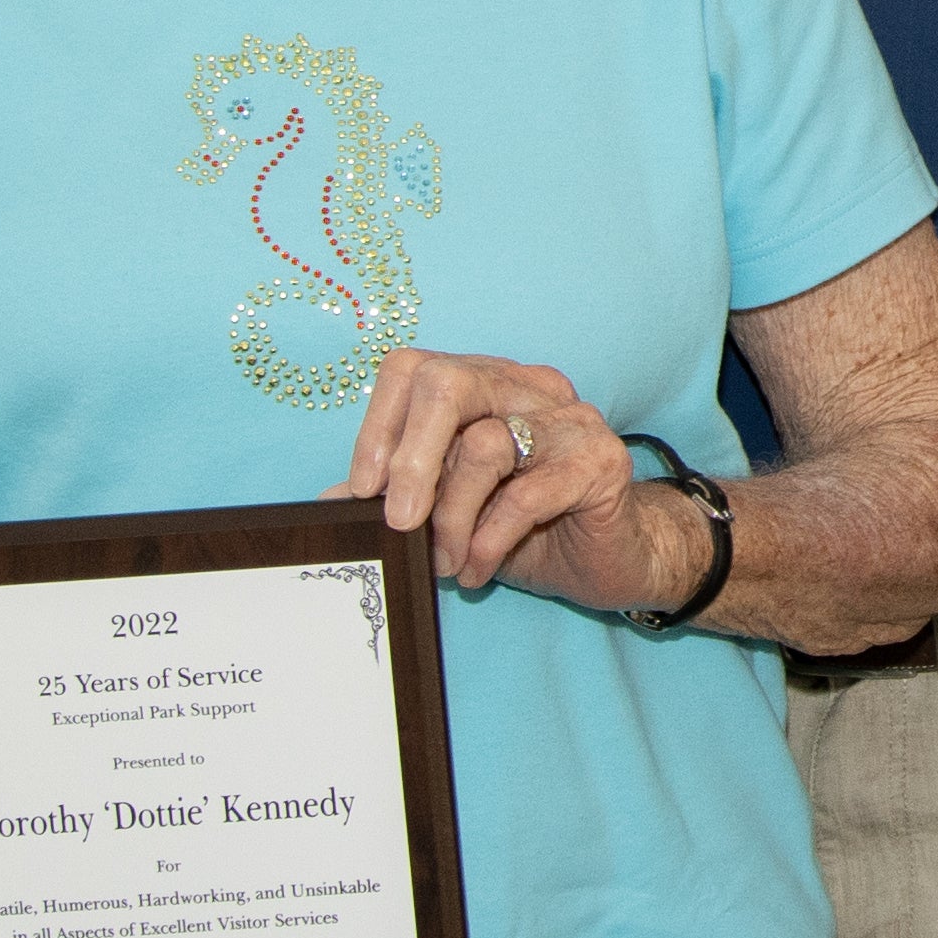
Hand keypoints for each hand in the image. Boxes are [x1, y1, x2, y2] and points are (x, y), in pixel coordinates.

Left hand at [343, 346, 654, 603]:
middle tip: (399, 523)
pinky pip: (530, 493)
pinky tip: (480, 569)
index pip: (413, 368)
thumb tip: (328, 502)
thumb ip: (395, 496)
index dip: (378, 426)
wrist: (610, 559)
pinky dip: (491, 538)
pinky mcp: (602, 460)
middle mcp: (527, 386)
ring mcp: (570, 418)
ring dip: (452, 520)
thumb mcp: (447, 512)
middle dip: (410, 459)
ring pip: (485, 445)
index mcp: (485, 383)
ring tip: (446, 564)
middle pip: (448, 383)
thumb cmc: (523, 530)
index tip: (361, 490)